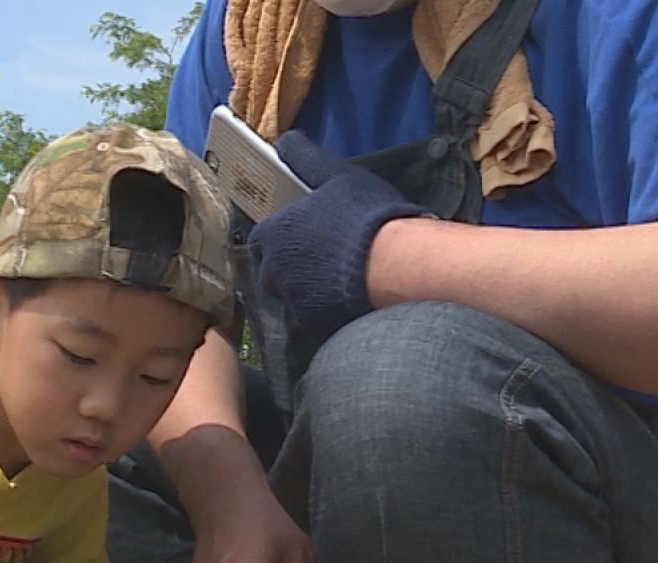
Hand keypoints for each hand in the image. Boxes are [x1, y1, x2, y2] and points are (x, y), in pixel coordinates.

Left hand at [248, 129, 427, 339]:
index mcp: (274, 236)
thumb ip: (305, 158)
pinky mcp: (317, 326)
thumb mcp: (336, 175)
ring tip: (340, 276)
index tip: (302, 233)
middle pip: (273, 271)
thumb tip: (285, 140)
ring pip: (293, 296)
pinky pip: (315, 317)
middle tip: (323, 255)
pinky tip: (350, 296)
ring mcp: (295, 303)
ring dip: (309, 288)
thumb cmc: (363, 215)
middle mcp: (275, 273)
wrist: (397, 265)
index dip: (279, 237)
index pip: (260, 239)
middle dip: (290, 266)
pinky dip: (327, 308)